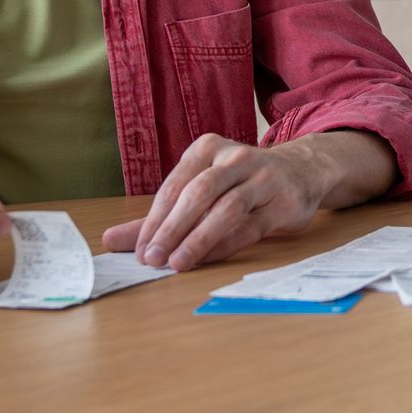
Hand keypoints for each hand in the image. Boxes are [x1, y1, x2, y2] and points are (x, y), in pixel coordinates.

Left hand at [102, 134, 327, 271]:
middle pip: (197, 194)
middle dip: (171, 228)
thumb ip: (157, 215)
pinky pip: (249, 227)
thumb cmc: (240, 182)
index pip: (174, 186)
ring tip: (176, 263)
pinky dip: (224, 245)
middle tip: (151, 259)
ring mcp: (262, 179)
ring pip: (225, 209)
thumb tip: (110, 240)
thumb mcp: (199, 187)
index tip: (139, 250)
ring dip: (198, 239)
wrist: (300, 171)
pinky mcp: (282, 203)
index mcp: (207, 148)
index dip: (153, 220)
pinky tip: (206, 260)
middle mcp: (235, 158)